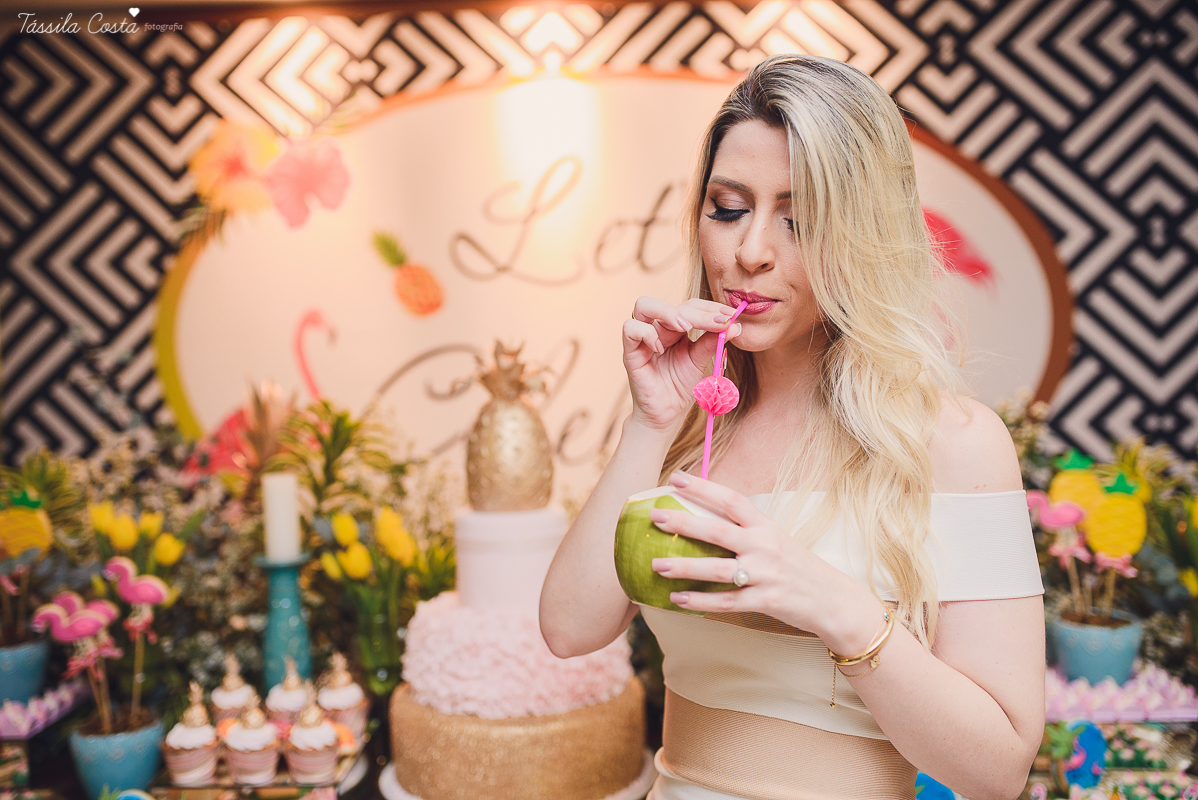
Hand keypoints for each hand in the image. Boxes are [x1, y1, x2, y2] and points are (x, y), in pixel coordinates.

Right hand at [622, 297, 742, 431]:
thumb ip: (712, 341)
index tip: (731, 315)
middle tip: (718, 322)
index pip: (691, 306)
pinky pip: (631, 329)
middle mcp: (658, 328)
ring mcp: (642, 338)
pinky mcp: (630, 352)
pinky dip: (647, 333)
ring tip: (685, 328)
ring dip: (668, 312)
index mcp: (675, 328)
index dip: (711, 308)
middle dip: (699, 312)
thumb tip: (735, 324)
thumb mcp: (700, 361)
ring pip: (644, 305)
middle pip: (674, 304)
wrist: (666, 414)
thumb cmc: (680, 387)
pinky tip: (661, 348)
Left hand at [647, 472, 884, 653]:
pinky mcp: (765, 601)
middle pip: (718, 531)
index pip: (731, 500)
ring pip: (717, 570)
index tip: (676, 479)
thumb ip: (744, 529)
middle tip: (655, 517)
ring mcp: (765, 575)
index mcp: (765, 526)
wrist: (832, 600)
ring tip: (656, 565)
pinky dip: (700, 602)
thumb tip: (703, 518)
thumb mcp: (774, 539)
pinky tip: (676, 600)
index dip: (703, 488)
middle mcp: (764, 546)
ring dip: (684, 567)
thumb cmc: (796, 566)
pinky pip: (726, 602)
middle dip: (684, 523)